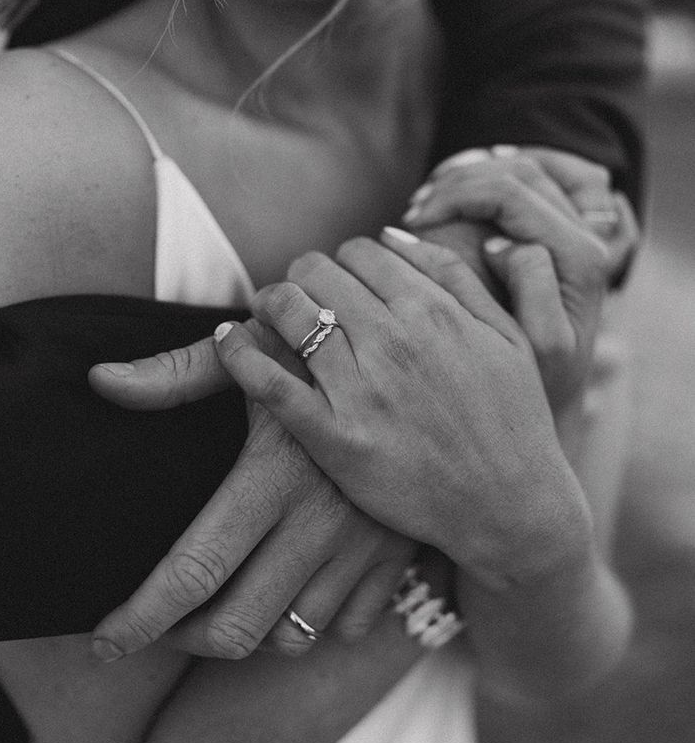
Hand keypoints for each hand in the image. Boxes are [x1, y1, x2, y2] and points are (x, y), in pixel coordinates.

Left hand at [89, 328, 415, 661]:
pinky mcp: (400, 555)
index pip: (194, 571)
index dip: (140, 619)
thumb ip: (176, 373)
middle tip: (160, 622)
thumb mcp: (252, 352)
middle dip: (182, 639)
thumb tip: (102, 381)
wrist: (420, 359)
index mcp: (275, 472)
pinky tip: (288, 589)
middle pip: (238, 627)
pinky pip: (347, 626)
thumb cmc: (323, 350)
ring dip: (248, 633)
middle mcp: (323, 520)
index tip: (104, 642)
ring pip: (292, 637)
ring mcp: (366, 546)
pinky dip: (311, 622)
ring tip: (222, 602)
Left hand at [213, 235, 593, 587]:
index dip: (343, 261)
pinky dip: (238, 355)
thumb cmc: (513, 420)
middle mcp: (394, 341)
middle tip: (302, 298)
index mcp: (434, 311)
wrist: (512, 508)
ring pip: (288, 312)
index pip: (360, 250)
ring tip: (270, 317)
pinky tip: (228, 342)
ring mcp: (362, 389)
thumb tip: (393, 234)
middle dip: (304, 278)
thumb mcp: (509, 335)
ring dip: (271, 306)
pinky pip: (269, 382)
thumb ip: (455, 275)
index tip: (341, 283)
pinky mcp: (335, 438)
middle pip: (316, 272)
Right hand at [402, 145, 638, 406]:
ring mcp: (582, 228)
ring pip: (526, 164)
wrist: (552, 398)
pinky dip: (496, 169)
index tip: (414, 221)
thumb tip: (501, 244)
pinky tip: (457, 187)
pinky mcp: (569, 231)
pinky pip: (537, 176)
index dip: (456, 195)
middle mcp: (589, 235)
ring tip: (429, 198)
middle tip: (415, 209)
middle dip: (460, 179)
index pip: (510, 191)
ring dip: (475, 171)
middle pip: (520, 168)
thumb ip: (531, 287)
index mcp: (580, 257)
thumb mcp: (541, 345)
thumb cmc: (537, 382)